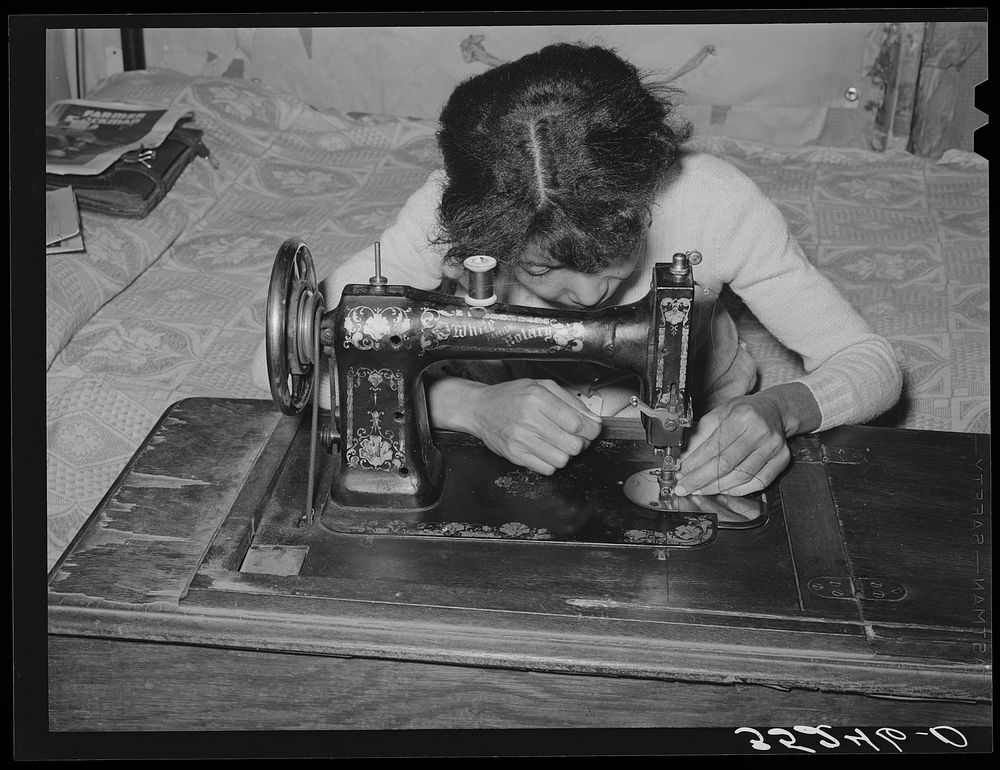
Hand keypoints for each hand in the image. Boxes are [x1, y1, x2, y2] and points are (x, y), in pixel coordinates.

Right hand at [466, 378, 602, 474]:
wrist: (480, 408)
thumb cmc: (511, 396)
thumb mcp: (542, 386)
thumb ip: (571, 402)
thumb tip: (593, 421)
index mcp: (538, 398)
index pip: (577, 424)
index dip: (592, 430)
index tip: (592, 429)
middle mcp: (528, 419)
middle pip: (573, 445)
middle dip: (581, 442)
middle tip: (575, 436)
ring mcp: (520, 440)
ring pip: (562, 460)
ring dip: (566, 453)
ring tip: (558, 443)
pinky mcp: (515, 455)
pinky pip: (547, 469)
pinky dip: (551, 462)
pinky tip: (546, 449)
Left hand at [674, 393, 790, 496]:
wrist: (774, 410)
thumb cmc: (743, 412)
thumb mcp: (719, 413)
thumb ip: (701, 435)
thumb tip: (685, 458)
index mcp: (742, 417)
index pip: (714, 446)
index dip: (694, 464)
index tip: (680, 473)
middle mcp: (760, 432)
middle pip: (726, 464)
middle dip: (701, 479)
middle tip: (685, 487)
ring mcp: (773, 447)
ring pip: (741, 476)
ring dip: (717, 487)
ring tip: (700, 490)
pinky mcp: (782, 459)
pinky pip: (759, 482)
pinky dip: (738, 490)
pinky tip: (723, 489)